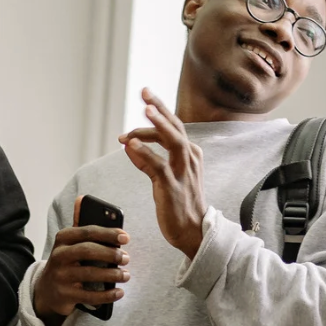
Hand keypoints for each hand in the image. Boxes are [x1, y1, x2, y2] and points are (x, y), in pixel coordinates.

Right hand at [32, 226, 129, 325]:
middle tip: (126, 258)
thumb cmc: (69, 264)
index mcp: (63, 239)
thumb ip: (91, 240)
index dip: (108, 234)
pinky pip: (90, 295)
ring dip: (112, 275)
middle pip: (88, 250)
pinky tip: (119, 293)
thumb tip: (120, 239)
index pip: (88, 232)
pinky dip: (108, 295)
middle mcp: (59, 255)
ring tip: (126, 275)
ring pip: (90, 273)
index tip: (126, 238)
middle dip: (110, 254)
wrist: (47, 290)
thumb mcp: (73, 248)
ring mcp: (60, 275)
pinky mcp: (64, 294)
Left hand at [119, 88, 206, 258]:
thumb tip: (130, 146)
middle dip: (160, 108)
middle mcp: (190, 159)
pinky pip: (158, 166)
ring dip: (157, 125)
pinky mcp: (172, 188)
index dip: (161, 110)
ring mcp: (183, 173)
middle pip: (176, 127)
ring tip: (144, 110)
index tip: (147, 97)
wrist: (194, 233)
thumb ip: (149, 160)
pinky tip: (131, 145)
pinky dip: (145, 154)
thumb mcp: (167, 176)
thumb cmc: (181, 204)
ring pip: (173, 142)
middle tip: (145, 92)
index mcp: (191, 155)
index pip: (175, 126)